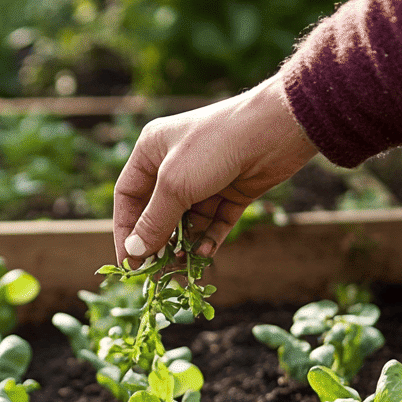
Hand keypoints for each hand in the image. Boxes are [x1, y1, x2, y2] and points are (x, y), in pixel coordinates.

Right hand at [113, 74, 318, 265]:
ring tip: (184, 267)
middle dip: (158, 242)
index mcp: (152, 150)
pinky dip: (210, 239)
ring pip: (189, 221)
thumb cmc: (215, 145)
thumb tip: (134, 254)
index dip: (126, 230)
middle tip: (157, 273)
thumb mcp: (175, 185)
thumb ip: (154, 222)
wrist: (276, 128)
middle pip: (158, 212)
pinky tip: (206, 254)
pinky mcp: (232, 190)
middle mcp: (176, 164)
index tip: (128, 262)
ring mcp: (206, 178)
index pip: (128, 196)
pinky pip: (215, 221)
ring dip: (185, 244)